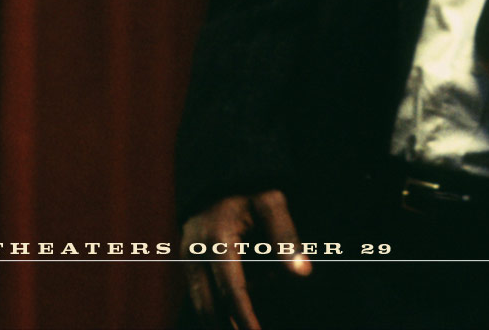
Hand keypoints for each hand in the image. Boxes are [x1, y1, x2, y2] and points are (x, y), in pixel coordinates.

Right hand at [180, 190, 311, 328]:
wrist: (217, 174)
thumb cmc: (250, 189)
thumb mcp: (271, 203)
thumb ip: (285, 237)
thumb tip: (302, 273)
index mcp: (217, 239)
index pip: (232, 291)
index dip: (245, 318)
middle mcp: (194, 252)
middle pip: (208, 306)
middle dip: (229, 328)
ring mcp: (185, 257)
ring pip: (200, 303)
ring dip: (222, 319)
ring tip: (246, 323)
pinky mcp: (185, 261)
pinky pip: (199, 293)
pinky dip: (217, 305)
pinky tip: (237, 310)